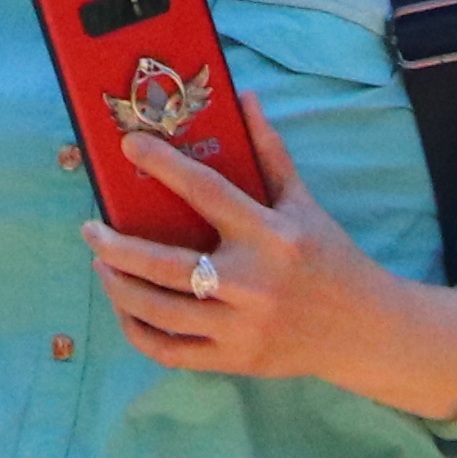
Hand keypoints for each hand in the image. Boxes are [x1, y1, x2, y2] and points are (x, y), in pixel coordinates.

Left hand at [83, 106, 456, 410]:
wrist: (365, 331)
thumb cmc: (329, 257)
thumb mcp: (304, 203)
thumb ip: (268, 152)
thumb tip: (244, 97)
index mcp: (271, 236)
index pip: (207, 191)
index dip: (164, 165)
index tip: (128, 146)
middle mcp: (253, 283)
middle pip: (164, 265)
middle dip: (115, 246)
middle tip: (90, 228)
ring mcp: (242, 327)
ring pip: (158, 311)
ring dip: (118, 286)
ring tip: (102, 264)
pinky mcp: (236, 360)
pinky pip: (169, 351)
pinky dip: (137, 329)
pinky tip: (125, 307)